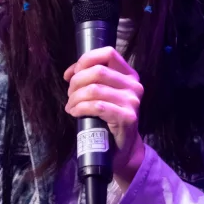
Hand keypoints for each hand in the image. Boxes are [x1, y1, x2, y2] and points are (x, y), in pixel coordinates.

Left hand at [64, 46, 144, 188]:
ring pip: (94, 89)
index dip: (85, 60)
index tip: (71, 74)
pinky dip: (80, 108)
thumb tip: (70, 73)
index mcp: (129, 75)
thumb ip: (92, 79)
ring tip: (70, 106)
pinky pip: (97, 106)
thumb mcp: (104, 93)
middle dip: (76, 82)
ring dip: (75, 98)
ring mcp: (132, 102)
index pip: (108, 53)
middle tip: (69, 95)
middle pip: (97, 71)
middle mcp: (134, 86)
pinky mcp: (127, 117)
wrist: (123, 150)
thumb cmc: (109, 119)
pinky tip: (75, 112)